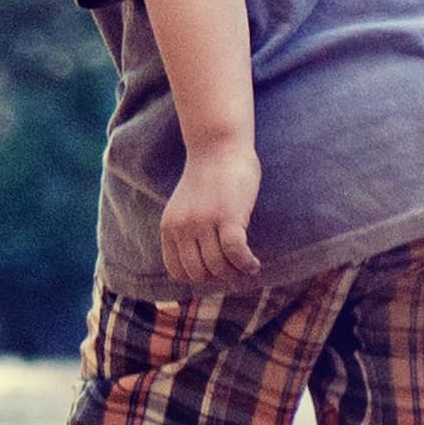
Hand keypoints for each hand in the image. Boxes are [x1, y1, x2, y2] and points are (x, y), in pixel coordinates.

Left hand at [160, 141, 261, 284]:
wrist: (218, 146)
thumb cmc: (207, 179)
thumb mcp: (185, 209)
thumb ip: (185, 235)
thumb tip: (189, 273)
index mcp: (169, 227)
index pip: (178, 271)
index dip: (198, 279)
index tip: (216, 273)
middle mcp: (183, 227)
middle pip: (198, 273)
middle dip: (218, 278)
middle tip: (235, 272)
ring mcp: (204, 222)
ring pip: (218, 266)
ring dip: (236, 273)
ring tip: (247, 267)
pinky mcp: (228, 216)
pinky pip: (236, 253)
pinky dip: (246, 264)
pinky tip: (254, 264)